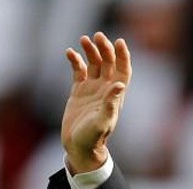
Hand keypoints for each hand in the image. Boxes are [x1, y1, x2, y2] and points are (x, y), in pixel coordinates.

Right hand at [61, 32, 131, 173]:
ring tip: (83, 40)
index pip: (123, 70)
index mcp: (115, 95)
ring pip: (93, 64)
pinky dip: (75, 61)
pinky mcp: (78, 91)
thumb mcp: (103, 121)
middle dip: (105, 48)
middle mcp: (105, 89)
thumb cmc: (93, 138)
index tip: (119, 42)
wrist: (79, 147)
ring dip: (90, 51)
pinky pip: (78, 71)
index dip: (123, 56)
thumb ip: (111, 104)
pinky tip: (70, 52)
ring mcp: (91, 89)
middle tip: (97, 36)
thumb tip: (120, 84)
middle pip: (108, 63)